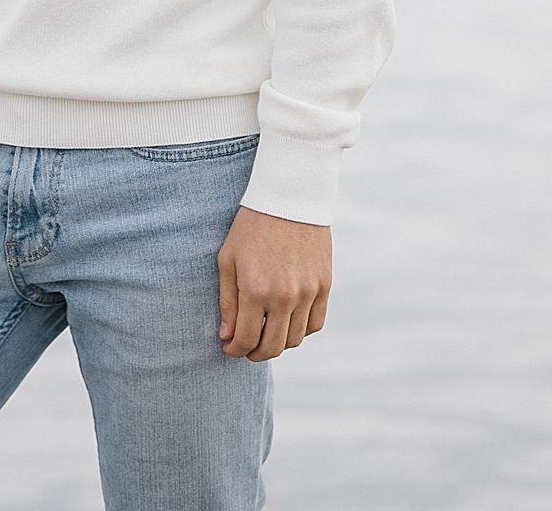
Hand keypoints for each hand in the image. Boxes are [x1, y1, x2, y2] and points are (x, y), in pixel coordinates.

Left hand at [217, 206, 331, 359]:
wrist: (289, 198)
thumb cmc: (251, 226)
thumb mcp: (228, 259)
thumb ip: (227, 301)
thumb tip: (227, 337)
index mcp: (255, 289)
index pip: (246, 339)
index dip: (235, 350)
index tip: (229, 348)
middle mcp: (284, 296)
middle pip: (272, 346)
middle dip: (255, 353)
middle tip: (246, 348)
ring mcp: (307, 293)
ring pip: (295, 339)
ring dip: (278, 344)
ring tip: (266, 334)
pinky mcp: (324, 286)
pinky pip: (315, 324)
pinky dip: (301, 331)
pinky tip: (287, 323)